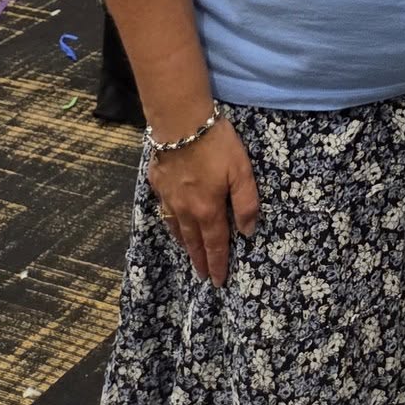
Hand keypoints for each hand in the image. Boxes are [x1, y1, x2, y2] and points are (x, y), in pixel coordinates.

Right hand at [148, 118, 258, 286]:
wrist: (180, 123)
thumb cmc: (216, 145)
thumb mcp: (241, 171)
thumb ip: (246, 202)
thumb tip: (247, 231)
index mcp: (208, 209)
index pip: (214, 244)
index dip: (217, 263)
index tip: (218, 281)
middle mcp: (185, 209)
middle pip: (194, 241)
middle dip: (200, 260)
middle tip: (203, 276)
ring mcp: (169, 198)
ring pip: (177, 229)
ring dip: (185, 245)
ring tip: (190, 254)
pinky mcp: (158, 184)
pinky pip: (165, 211)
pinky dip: (171, 224)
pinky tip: (173, 223)